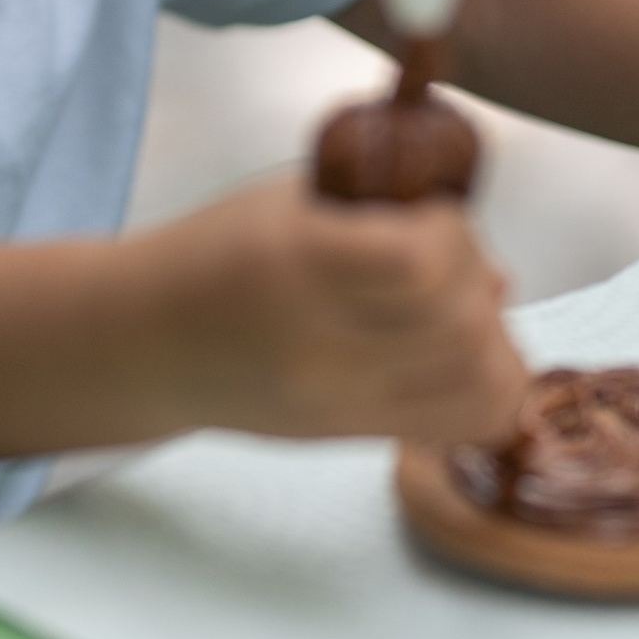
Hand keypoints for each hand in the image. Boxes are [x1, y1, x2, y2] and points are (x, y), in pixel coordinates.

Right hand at [135, 174, 530, 444]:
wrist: (143, 341)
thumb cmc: (216, 251)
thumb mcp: (292, 203)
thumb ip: (392, 222)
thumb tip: (496, 277)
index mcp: (297, 264)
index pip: (423, 263)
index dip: (452, 233)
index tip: (431, 220)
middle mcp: (319, 346)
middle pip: (463, 329)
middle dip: (477, 284)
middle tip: (450, 266)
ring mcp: (335, 402)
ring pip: (477, 389)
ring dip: (492, 343)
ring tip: (458, 313)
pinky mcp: (346, 435)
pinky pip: (456, 426)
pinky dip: (482, 392)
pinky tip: (457, 357)